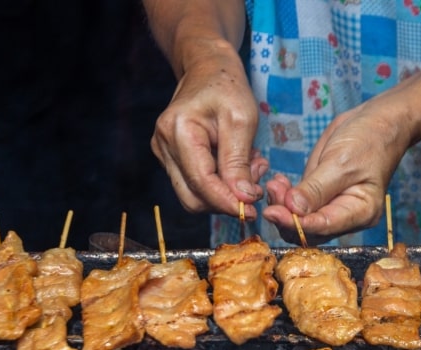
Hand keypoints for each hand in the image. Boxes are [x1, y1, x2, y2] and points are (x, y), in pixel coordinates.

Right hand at [150, 41, 266, 218]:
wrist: (208, 69)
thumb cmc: (227, 88)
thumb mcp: (242, 121)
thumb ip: (239, 163)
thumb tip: (243, 200)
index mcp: (178, 131)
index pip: (202, 184)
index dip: (229, 203)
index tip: (255, 209)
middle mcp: (163, 145)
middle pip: (193, 198)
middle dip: (227, 200)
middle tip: (257, 184)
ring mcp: (163, 153)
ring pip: (194, 196)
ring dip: (225, 193)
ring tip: (250, 170)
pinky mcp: (170, 158)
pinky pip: (194, 185)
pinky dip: (219, 185)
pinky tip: (237, 167)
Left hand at [262, 97, 412, 244]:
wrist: (377, 123)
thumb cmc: (369, 141)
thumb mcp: (341, 162)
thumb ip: (316, 189)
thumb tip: (292, 209)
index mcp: (361, 212)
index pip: (324, 226)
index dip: (296, 223)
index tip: (273, 212)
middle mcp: (347, 216)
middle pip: (310, 231)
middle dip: (286, 215)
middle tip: (271, 191)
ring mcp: (333, 207)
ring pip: (301, 220)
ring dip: (283, 206)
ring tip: (274, 184)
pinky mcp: (321, 196)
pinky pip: (300, 207)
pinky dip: (285, 198)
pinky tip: (278, 183)